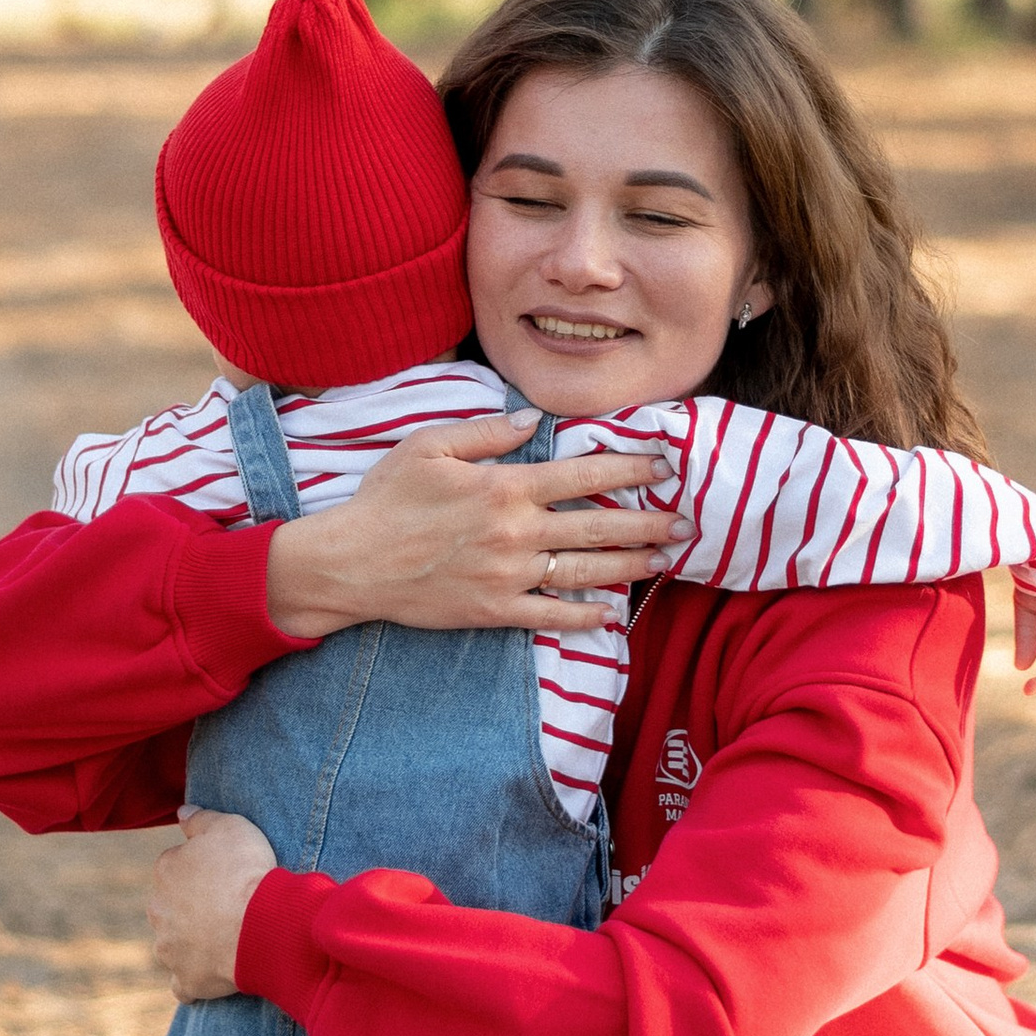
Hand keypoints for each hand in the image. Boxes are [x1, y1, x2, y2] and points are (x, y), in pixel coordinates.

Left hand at [150, 807, 278, 1001]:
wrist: (258, 924)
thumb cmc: (244, 871)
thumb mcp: (229, 826)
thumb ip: (200, 818)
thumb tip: (181, 812)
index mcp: (165, 871)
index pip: (175, 865)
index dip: (202, 869)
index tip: (225, 873)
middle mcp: (158, 910)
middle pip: (171, 905)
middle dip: (192, 906)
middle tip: (227, 905)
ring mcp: (169, 949)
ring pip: (174, 943)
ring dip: (192, 942)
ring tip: (227, 939)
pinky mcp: (185, 979)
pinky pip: (183, 984)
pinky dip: (193, 980)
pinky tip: (209, 974)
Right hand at [264, 409, 684, 641]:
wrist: (350, 564)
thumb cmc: (385, 500)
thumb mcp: (428, 446)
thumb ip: (485, 432)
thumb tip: (532, 418)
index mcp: (504, 486)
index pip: (583, 475)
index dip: (629, 469)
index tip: (663, 465)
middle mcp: (516, 532)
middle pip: (598, 527)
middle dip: (648, 522)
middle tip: (685, 519)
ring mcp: (508, 576)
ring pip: (586, 572)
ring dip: (632, 566)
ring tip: (664, 559)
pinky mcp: (494, 611)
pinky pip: (552, 615)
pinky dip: (586, 617)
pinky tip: (613, 614)